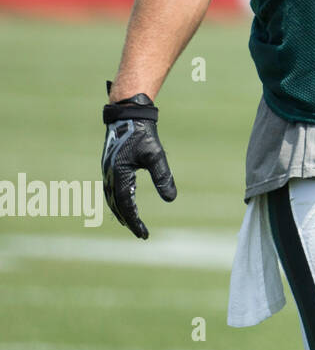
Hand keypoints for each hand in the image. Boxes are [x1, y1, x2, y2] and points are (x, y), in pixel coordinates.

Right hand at [101, 85, 176, 238]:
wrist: (128, 116)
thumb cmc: (142, 134)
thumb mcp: (156, 156)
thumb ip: (162, 177)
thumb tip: (170, 199)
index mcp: (118, 174)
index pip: (126, 205)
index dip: (134, 221)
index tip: (144, 234)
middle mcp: (109, 175)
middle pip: (116, 205)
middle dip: (128, 220)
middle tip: (140, 234)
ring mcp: (108, 171)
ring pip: (112, 198)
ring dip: (121, 212)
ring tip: (132, 223)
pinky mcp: (110, 166)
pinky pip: (112, 189)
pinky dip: (118, 200)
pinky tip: (126, 203)